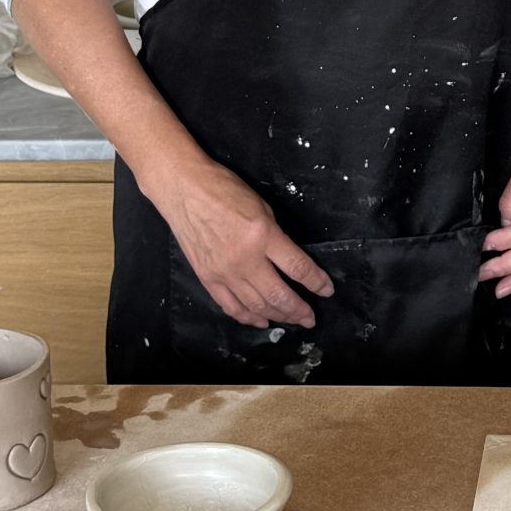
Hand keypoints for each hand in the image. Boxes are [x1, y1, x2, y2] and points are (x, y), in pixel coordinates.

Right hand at [153, 153, 333, 328]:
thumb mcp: (262, 207)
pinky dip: (248, 317)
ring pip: (257, 306)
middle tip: (310, 318)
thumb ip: (276, 237)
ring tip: (292, 320)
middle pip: (279, 295)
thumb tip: (288, 263)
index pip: (298, 267)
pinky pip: (231, 307)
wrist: (184, 190)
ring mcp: (224, 273)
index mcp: (263, 236)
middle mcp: (245, 260)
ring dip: (278, 316)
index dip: (316, 282)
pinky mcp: (207, 279)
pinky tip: (261, 321)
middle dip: (299, 310)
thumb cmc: (225, 190)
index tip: (327, 290)